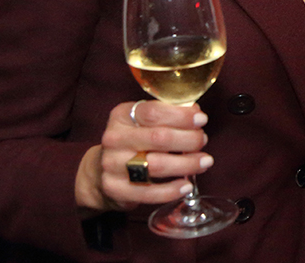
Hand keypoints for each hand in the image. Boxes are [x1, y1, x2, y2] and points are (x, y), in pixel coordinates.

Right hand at [75, 100, 212, 213]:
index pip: (154, 112)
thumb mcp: (143, 121)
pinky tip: (187, 185)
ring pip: (157, 165)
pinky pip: (149, 192)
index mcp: (122, 116)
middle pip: (159, 138)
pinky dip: (172, 190)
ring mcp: (112, 165)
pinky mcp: (115, 189)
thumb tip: (196, 114)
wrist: (100, 170)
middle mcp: (114, 139)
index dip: (182, 116)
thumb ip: (169, 115)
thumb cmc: (133, 141)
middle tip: (203, 141)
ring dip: (187, 164)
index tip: (201, 120)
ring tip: (204, 162)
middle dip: (189, 140)